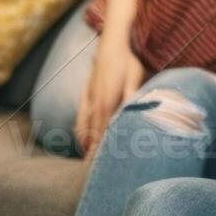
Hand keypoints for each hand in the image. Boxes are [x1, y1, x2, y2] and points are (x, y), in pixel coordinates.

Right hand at [75, 37, 144, 156]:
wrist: (110, 45)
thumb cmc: (126, 63)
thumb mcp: (135, 79)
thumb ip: (132, 98)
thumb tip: (131, 115)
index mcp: (108, 103)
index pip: (103, 133)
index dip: (101, 150)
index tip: (100, 166)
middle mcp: (95, 104)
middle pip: (92, 134)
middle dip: (92, 152)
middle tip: (92, 171)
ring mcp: (88, 100)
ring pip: (83, 127)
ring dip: (85, 143)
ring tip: (87, 159)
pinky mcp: (86, 95)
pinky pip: (80, 117)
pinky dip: (80, 130)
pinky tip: (82, 137)